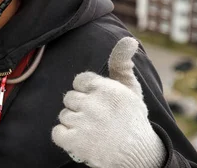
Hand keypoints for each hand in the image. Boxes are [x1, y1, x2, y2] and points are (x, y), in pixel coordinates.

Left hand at [51, 37, 165, 167]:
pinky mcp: (76, 142)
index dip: (87, 93)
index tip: (99, 104)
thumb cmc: (132, 120)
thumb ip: (122, 63)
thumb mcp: (131, 89)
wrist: (139, 157)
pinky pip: (57, 133)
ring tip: (93, 132)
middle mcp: (95, 104)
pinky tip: (80, 140)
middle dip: (80, 109)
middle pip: (69, 98)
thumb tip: (128, 39)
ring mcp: (84, 124)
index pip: (80, 81)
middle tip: (98, 120)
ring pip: (64, 115)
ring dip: (74, 124)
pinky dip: (65, 138)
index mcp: (107, 89)